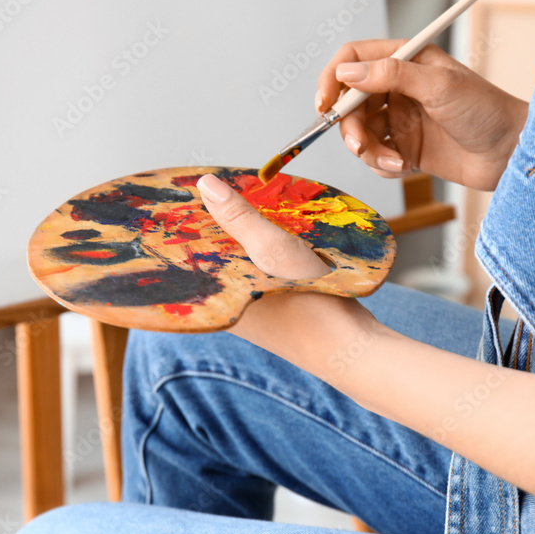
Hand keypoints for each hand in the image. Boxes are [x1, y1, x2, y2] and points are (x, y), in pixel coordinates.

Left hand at [196, 174, 375, 362]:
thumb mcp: (273, 252)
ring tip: (242, 200)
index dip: (184, 223)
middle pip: (214, 256)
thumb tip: (205, 185)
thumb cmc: (311, 307)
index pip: (187, 253)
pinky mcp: (278, 307)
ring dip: (243, 235)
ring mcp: (255, 309)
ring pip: (239, 262)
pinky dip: (264, 249)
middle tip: (214, 186)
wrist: (354, 348)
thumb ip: (239, 219)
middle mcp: (230, 305)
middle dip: (214, 225)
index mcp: (216, 297)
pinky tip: (275, 231)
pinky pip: (261, 270)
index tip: (180, 193)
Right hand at [317, 40, 528, 190]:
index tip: (325, 104)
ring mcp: (401, 119)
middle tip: (361, 145)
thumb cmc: (485, 110)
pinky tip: (405, 168)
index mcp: (406, 60)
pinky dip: (382, 164)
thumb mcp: (439, 86)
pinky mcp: (406, 148)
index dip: (333, 79)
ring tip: (396, 162)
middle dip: (350, 126)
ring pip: (360, 133)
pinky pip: (376, 156)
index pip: (354, 59)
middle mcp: (399, 87)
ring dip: (369, 151)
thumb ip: (391, 75)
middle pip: (350, 102)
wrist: (512, 153)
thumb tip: (347, 72)